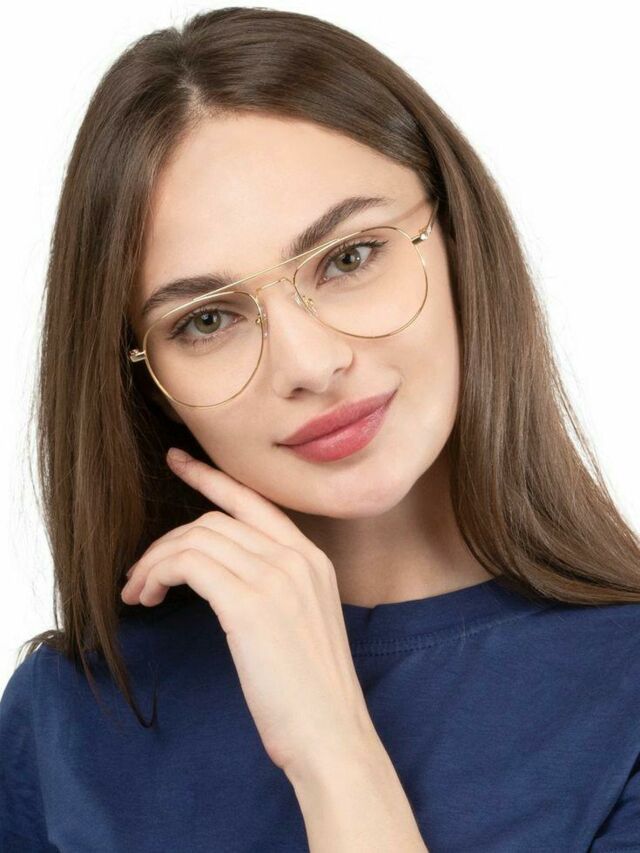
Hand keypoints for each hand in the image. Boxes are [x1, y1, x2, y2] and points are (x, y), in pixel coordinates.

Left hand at [121, 448, 374, 778]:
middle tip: (140, 574)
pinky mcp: (250, 604)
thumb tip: (221, 575)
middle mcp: (297, 558)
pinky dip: (159, 573)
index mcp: (312, 559)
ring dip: (155, 560)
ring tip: (139, 591)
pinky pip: (189, 563)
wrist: (331, 735)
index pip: (253, 500)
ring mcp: (277, 577)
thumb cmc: (309, 692)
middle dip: (167, 540)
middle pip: (214, 518)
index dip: (210, 477)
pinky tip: (148, 597)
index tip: (178, 462)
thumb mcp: (302, 622)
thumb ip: (274, 587)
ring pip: (196, 537)